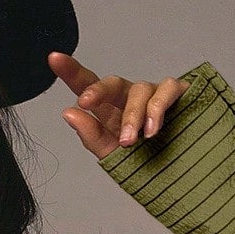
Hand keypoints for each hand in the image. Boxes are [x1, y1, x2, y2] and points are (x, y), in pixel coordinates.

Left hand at [49, 51, 190, 158]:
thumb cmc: (145, 162)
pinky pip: (167, 89)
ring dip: (133, 115)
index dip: (71, 71)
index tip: (54, 58)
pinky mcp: (178, 93)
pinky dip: (158, 108)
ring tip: (131, 140)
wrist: (180, 175)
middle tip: (85, 103)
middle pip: (112, 82)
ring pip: (140, 90)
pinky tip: (152, 128)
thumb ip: (90, 135)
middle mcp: (130, 97)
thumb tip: (68, 112)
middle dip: (97, 90)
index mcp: (110, 110)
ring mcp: (154, 93)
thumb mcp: (112, 154)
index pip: (88, 87)